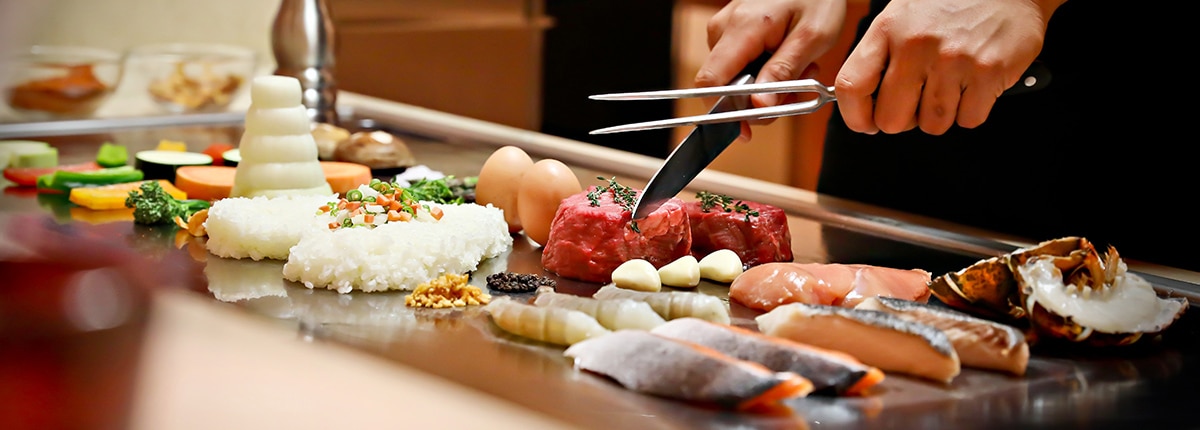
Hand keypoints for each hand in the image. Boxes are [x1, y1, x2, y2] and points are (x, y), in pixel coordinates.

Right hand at [696, 0, 846, 138]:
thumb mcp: (812, 37)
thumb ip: (783, 74)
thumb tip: (758, 108)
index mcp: (741, 30)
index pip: (710, 83)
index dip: (724, 112)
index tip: (748, 127)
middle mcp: (722, 29)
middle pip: (724, 87)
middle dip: (760, 99)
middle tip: (797, 87)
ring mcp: (723, 29)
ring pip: (735, 79)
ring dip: (768, 86)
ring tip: (799, 65)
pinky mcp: (730, 32)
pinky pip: (740, 66)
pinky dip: (765, 72)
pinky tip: (787, 58)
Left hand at [835, 0, 1064, 134]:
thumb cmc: (950, 5)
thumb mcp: (902, 18)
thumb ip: (880, 57)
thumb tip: (864, 108)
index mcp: (888, 29)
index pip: (851, 86)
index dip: (856, 116)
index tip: (867, 124)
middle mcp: (916, 45)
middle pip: (891, 119)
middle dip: (904, 121)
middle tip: (917, 104)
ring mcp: (953, 59)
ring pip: (933, 125)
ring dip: (941, 114)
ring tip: (950, 84)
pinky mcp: (988, 71)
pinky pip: (969, 119)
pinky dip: (972, 109)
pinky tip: (974, 83)